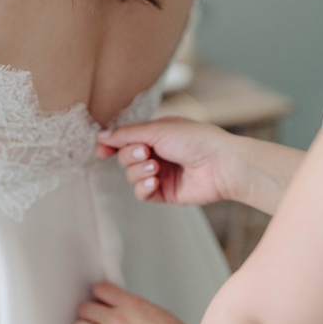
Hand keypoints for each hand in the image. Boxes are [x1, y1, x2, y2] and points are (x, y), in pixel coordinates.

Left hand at [73, 281, 191, 323]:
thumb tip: (126, 313)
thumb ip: (137, 311)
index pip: (100, 289)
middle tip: (93, 323)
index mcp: (132, 304)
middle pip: (85, 308)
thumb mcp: (159, 313)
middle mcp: (118, 320)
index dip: (99, 298)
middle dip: (88, 315)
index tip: (100, 304)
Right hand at [97, 117, 241, 205]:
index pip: (126, 139)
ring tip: (156, 168)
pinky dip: (144, 188)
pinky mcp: (166, 193)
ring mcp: (162, 174)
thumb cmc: (195, 140)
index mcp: (158, 134)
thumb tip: (101, 136)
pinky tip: (154, 182)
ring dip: (138, 172)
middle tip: (146, 153)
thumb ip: (127, 134)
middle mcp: (159, 153)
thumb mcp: (158, 130)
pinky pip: (142, 193)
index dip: (112, 145)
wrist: (221, 164)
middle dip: (130, 156)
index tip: (102, 150)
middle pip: (126, 158)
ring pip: (132, 176)